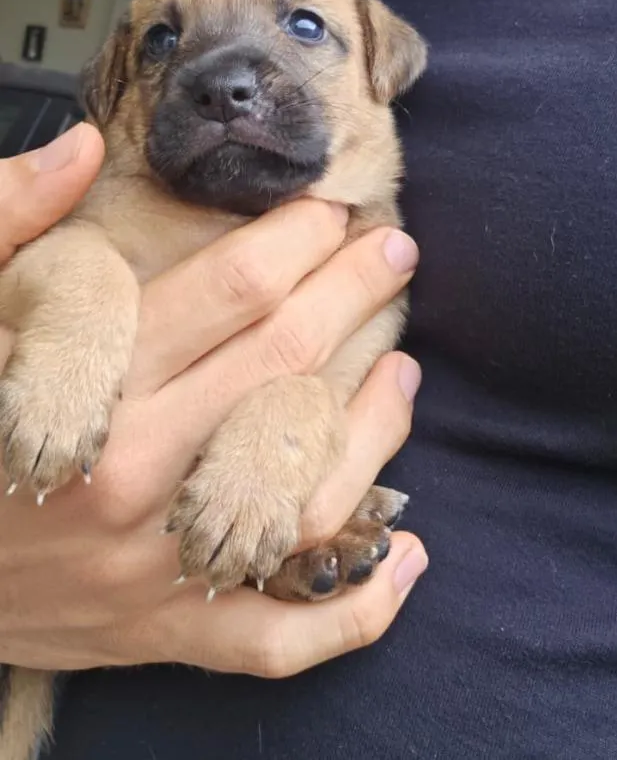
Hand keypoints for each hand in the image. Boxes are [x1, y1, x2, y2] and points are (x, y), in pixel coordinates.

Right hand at [0, 124, 426, 678]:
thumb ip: (4, 217)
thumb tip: (83, 148)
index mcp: (87, 385)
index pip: (232, 294)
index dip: (297, 241)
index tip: (330, 212)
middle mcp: (132, 473)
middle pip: (283, 370)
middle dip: (353, 296)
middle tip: (395, 253)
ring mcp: (155, 564)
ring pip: (306, 492)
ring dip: (375, 426)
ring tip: (405, 369)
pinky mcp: (162, 629)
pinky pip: (278, 637)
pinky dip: (355, 608)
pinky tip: (407, 556)